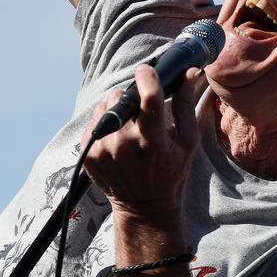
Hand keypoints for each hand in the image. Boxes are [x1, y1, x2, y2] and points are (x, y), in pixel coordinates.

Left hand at [82, 65, 200, 219]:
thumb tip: (188, 72)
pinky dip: (105, 123)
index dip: (147, 77)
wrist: (144, 206)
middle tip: (141, 114)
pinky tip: (117, 138)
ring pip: (105, 105)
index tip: (147, 70)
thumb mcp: (187, 141)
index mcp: (153, 140)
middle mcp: (125, 144)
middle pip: (122, 98)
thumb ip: (185, 105)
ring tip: (128, 127)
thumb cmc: (171, 172)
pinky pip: (93, 121)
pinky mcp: (88, 153)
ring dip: (117, 109)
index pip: (148, 98)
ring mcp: (103, 149)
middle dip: (132, 98)